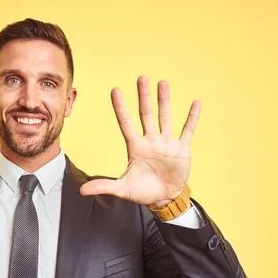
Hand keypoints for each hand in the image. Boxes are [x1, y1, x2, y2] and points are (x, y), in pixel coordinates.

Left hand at [80, 76, 200, 208]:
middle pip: (146, 114)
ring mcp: (166, 143)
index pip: (126, 123)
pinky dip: (191, 117)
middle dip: (143, 96)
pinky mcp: (181, 148)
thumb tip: (81, 191)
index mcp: (135, 146)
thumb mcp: (122, 188)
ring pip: (165, 117)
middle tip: (141, 78)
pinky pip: (187, 130)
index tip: (115, 90)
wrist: (164, 199)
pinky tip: (195, 103)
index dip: (120, 107)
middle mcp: (150, 140)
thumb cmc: (143, 192)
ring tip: (162, 83)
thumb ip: (104, 186)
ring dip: (164, 100)